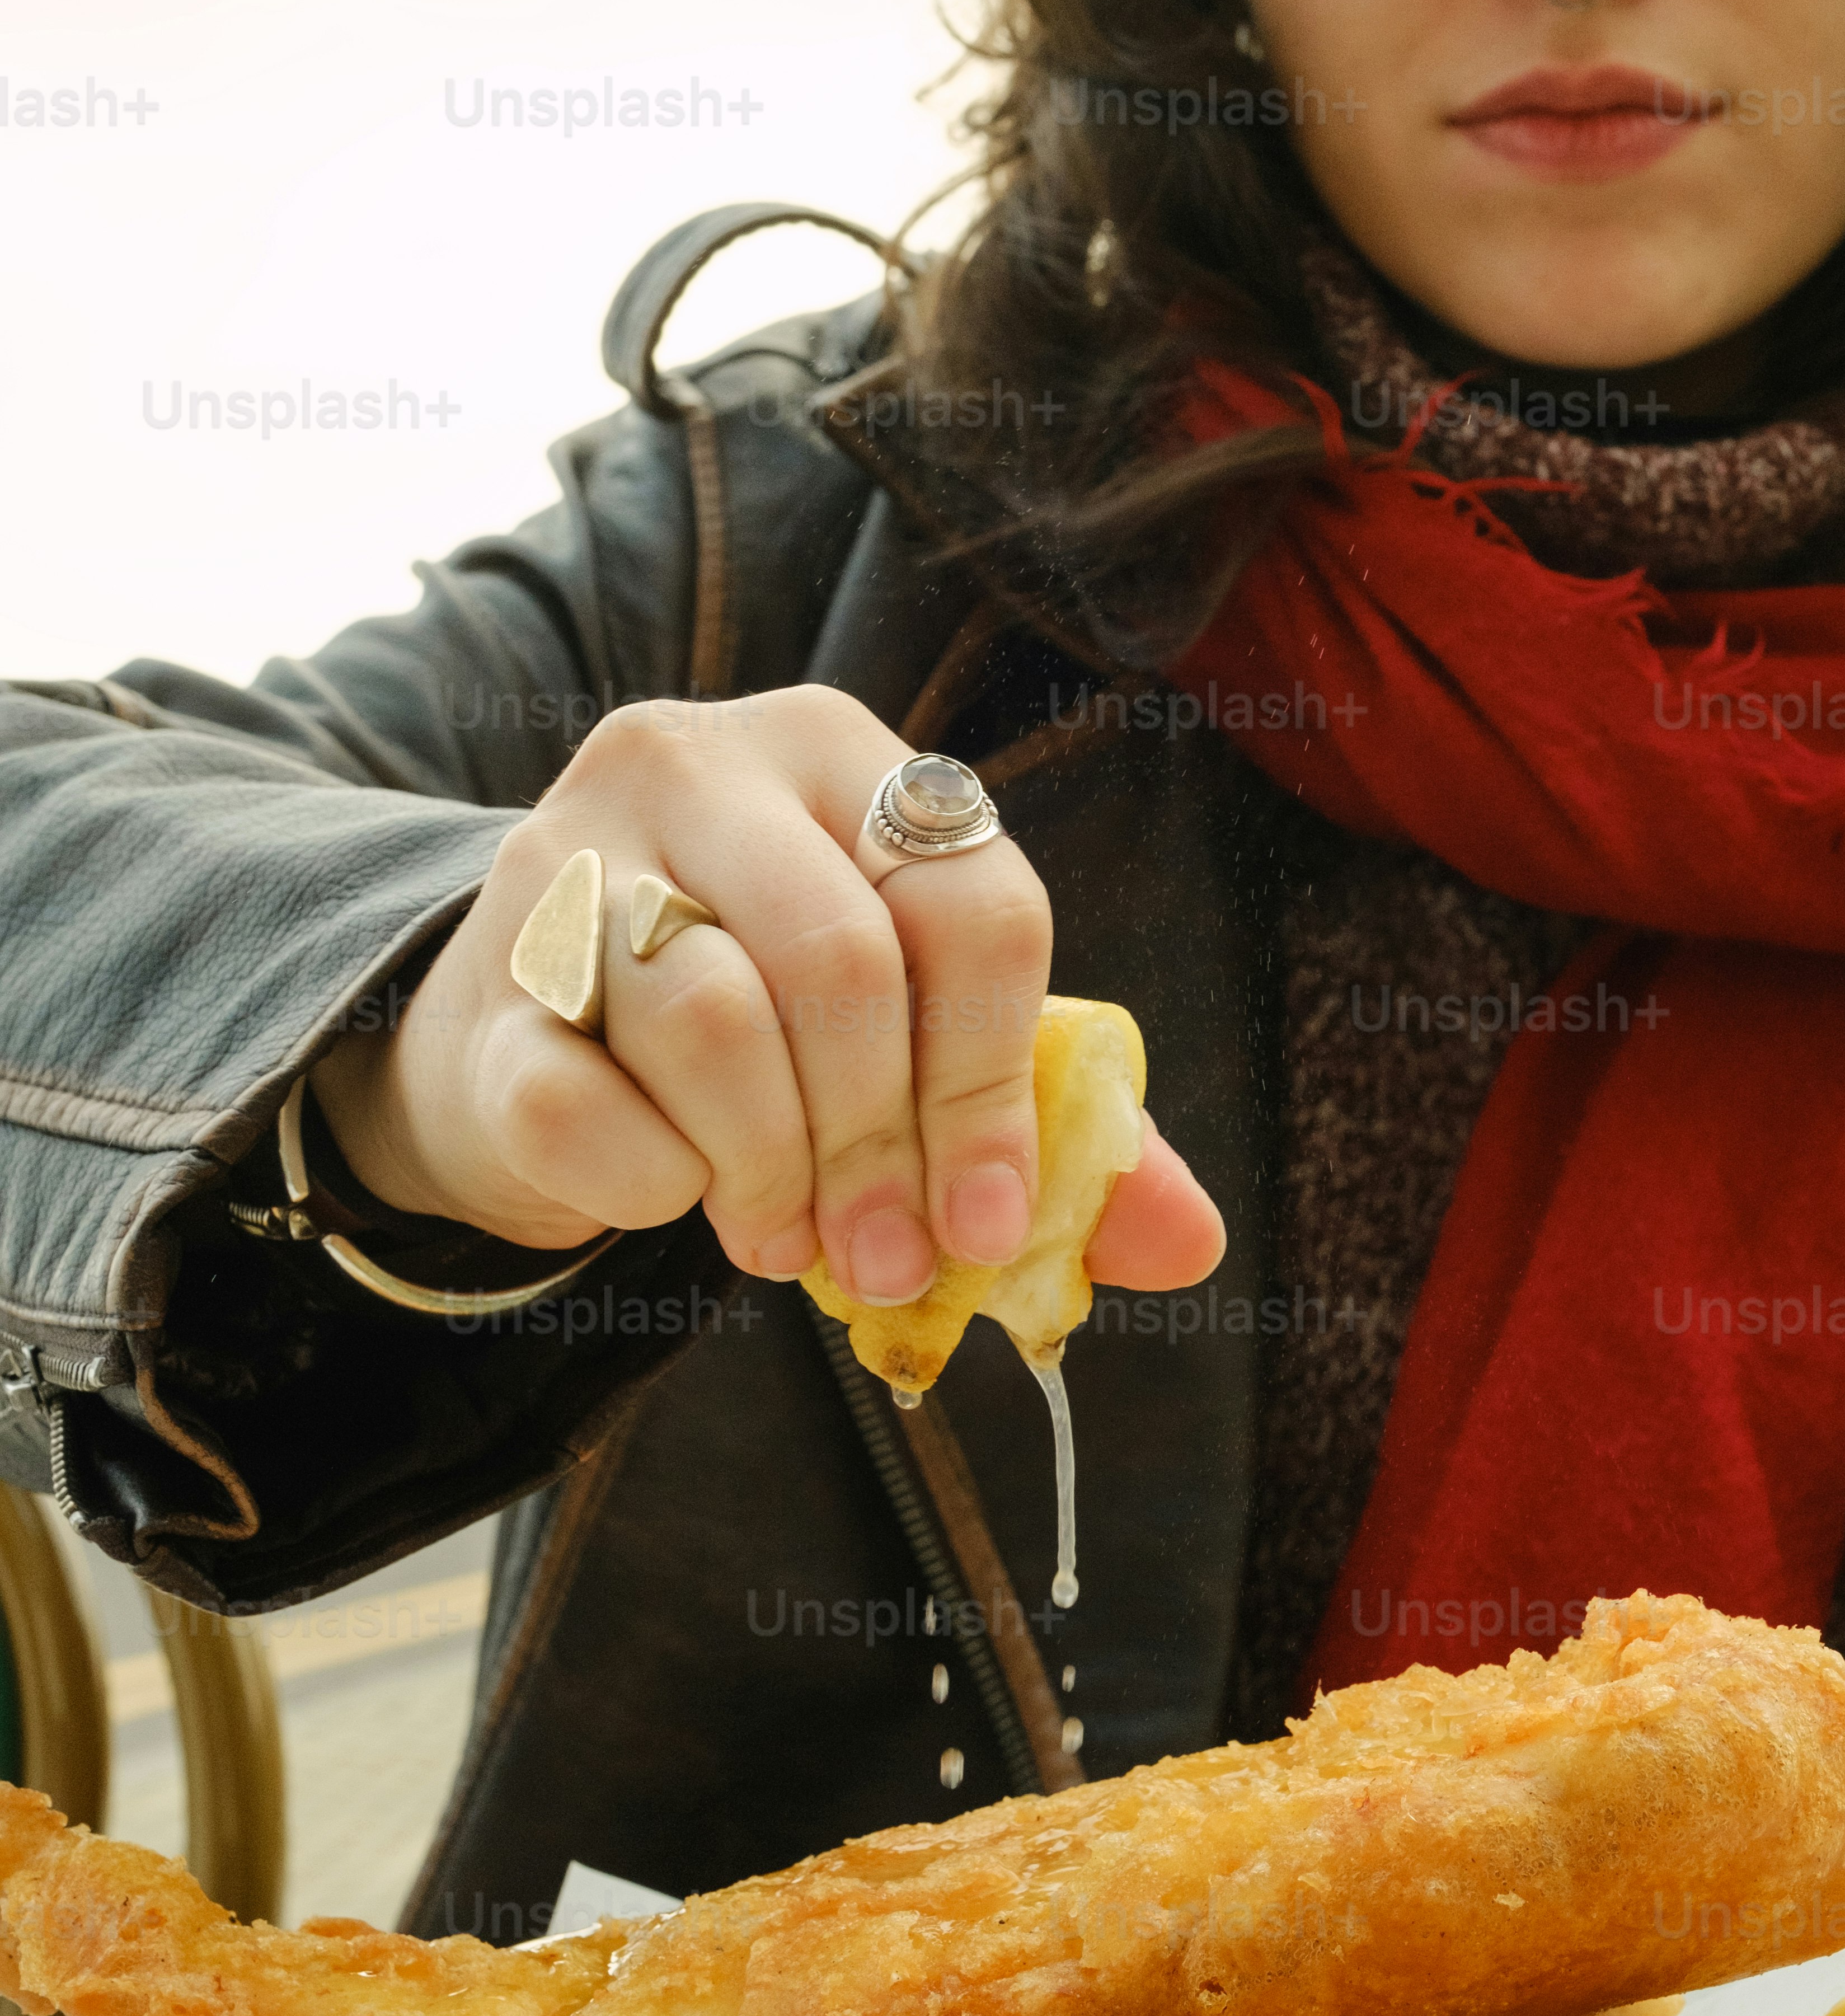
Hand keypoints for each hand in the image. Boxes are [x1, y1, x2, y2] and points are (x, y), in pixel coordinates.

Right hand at [310, 689, 1224, 1304]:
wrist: (547, 1043)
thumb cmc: (770, 1032)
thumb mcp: (919, 1045)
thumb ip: (1051, 1126)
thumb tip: (1190, 1244)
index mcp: (841, 753)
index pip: (972, 902)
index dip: (995, 1084)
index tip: (989, 1222)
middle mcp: (698, 762)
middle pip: (843, 963)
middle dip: (883, 1145)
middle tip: (888, 1262)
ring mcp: (568, 854)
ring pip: (710, 1023)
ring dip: (769, 1171)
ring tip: (787, 1236)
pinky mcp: (484, 975)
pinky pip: (583, 1103)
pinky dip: (648, 1184)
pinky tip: (674, 1194)